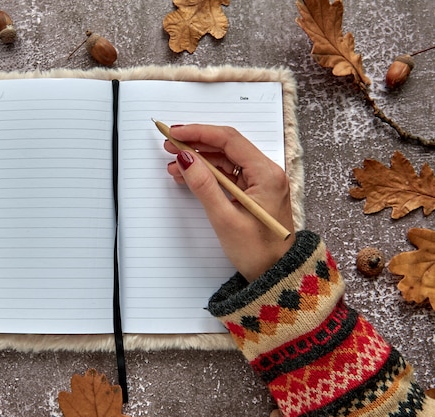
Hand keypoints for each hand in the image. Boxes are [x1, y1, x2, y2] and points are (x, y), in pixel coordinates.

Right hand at [165, 124, 295, 281]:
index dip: (199, 133)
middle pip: (227, 146)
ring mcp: (261, 181)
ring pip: (225, 159)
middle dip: (196, 144)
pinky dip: (207, 173)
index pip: (229, 140)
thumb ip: (203, 186)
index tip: (176, 133)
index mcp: (267, 174)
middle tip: (170, 145)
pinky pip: (228, 174)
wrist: (276, 275)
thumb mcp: (225, 219)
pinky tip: (189, 175)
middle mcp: (267, 172)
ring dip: (199, 159)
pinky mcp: (254, 191)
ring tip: (174, 163)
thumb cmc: (258, 252)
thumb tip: (186, 159)